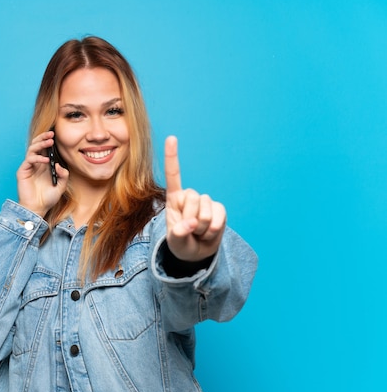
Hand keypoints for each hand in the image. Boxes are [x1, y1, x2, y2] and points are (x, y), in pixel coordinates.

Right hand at [16, 130, 68, 216]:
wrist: (38, 208)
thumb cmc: (48, 198)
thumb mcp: (61, 186)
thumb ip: (64, 175)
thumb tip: (59, 165)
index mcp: (44, 165)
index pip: (45, 149)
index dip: (49, 140)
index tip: (56, 135)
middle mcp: (36, 164)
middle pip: (37, 145)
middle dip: (43, 138)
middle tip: (51, 133)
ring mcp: (29, 167)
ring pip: (32, 150)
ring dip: (40, 144)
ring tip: (49, 141)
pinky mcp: (23, 171)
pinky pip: (29, 160)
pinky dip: (37, 158)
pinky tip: (46, 160)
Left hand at [164, 135, 225, 261]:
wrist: (197, 253)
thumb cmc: (181, 243)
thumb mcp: (174, 242)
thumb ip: (178, 233)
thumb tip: (190, 224)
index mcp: (174, 199)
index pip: (173, 176)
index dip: (172, 157)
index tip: (172, 137)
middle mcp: (190, 196)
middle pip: (193, 199)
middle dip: (191, 221)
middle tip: (189, 231)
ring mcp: (206, 202)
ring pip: (205, 212)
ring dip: (201, 228)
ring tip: (198, 233)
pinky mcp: (220, 209)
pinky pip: (218, 218)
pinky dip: (213, 230)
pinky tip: (208, 233)